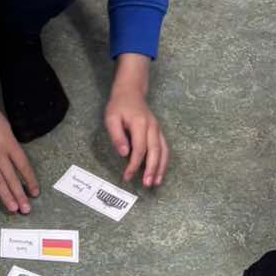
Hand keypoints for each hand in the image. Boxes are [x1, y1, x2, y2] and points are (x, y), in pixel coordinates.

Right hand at [0, 84, 38, 212]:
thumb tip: (14, 157)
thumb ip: (10, 143)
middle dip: (20, 195)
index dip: (30, 180)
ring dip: (5, 196)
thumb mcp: (6, 126)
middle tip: (26, 209)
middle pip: (12, 177)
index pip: (23, 166)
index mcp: (10, 143)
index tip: (35, 193)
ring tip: (12, 209)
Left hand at [104, 54, 168, 186]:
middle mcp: (152, 127)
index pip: (139, 149)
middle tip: (147, 184)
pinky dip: (164, 161)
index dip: (134, 164)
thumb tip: (124, 153)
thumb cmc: (119, 106)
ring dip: (161, 168)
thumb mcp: (111, 118)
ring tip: (157, 182)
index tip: (128, 176)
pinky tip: (160, 171)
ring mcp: (158, 129)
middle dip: (152, 169)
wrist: (131, 91)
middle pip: (155, 152)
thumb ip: (117, 136)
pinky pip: (164, 148)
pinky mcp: (159, 131)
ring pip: (163, 151)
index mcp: (140, 124)